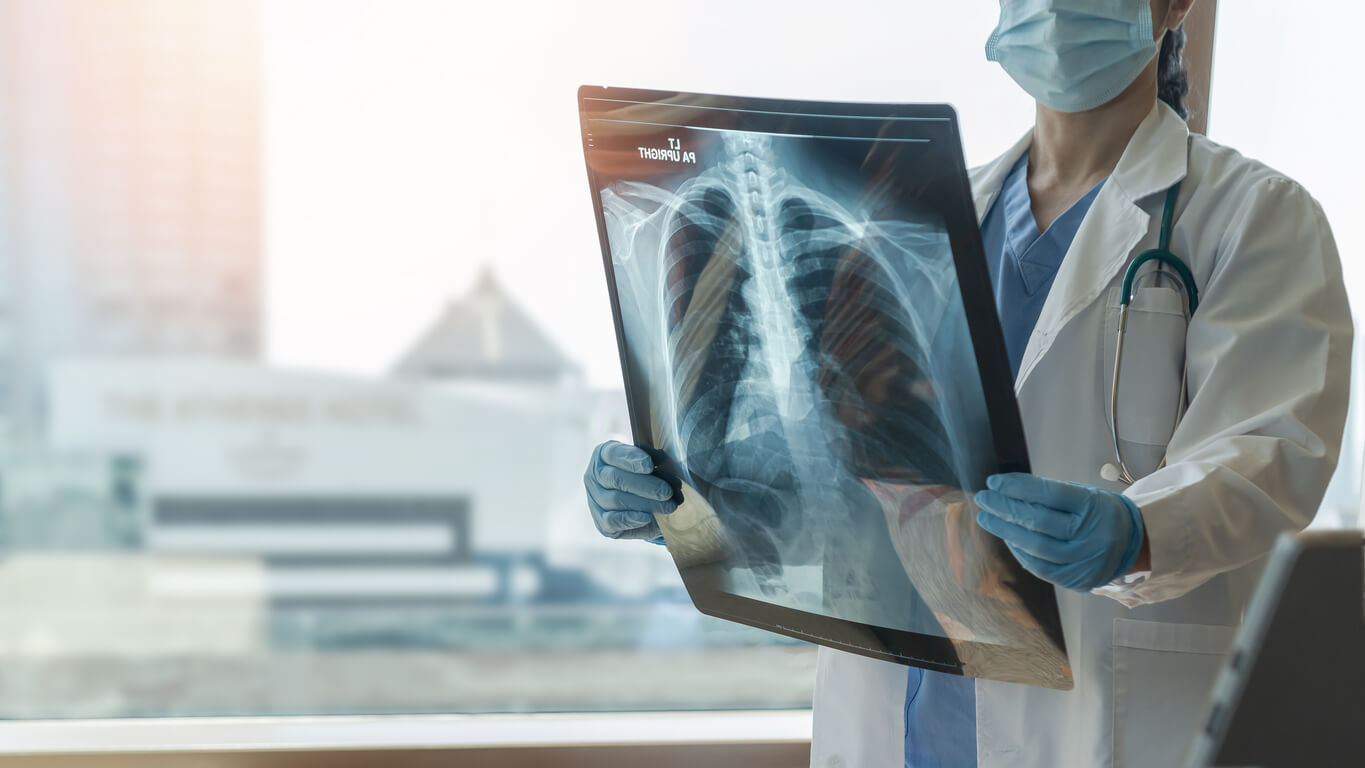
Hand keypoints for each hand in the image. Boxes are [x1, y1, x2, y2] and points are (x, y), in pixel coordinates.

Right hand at [584, 440, 676, 543]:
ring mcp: (594, 500)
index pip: (614, 454)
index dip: (631, 459)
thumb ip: (652, 462)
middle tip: (667, 492)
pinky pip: (612, 521)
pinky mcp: (601, 522)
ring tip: (668, 506)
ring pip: (616, 500)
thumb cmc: (644, 476)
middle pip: (616, 478)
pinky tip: (647, 518)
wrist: (638, 503)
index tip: (650, 465)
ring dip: (645, 504)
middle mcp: (594, 476)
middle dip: (645, 485)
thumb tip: (667, 466)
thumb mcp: (646, 463)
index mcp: (604, 455)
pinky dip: (631, 519)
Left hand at [973, 473, 1144, 591]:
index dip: (1017, 488)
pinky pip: (1039, 567)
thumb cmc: (1099, 513)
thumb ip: (1049, 493)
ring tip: (987, 518)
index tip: (994, 482)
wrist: (1131, 543)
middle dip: (1005, 509)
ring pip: (1035, 547)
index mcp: (1094, 507)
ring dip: (1005, 531)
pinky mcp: (1076, 580)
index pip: (1049, 494)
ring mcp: (1084, 561)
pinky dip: (1019, 551)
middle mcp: (1092, 536)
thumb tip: (1005, 488)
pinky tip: (1007, 538)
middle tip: (984, 499)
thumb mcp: (1083, 495)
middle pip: (1039, 521)